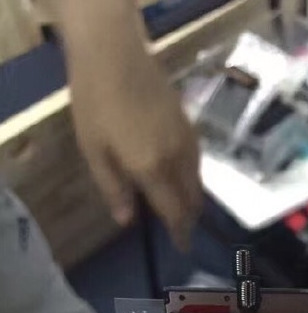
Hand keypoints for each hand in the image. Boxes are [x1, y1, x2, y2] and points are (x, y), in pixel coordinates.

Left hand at [69, 46, 201, 249]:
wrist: (116, 54)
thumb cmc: (96, 103)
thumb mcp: (94, 151)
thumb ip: (113, 188)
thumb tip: (127, 220)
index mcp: (152, 169)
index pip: (174, 211)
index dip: (180, 233)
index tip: (184, 248)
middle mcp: (177, 159)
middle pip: (193, 199)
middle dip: (189, 218)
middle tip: (181, 230)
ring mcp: (187, 141)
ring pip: (198, 181)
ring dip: (192, 198)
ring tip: (181, 206)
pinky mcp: (189, 125)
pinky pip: (197, 162)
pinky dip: (193, 177)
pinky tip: (181, 176)